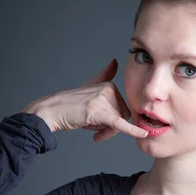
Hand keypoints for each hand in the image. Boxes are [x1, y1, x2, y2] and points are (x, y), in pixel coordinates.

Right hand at [21, 59, 146, 141]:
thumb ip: (105, 75)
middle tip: (95, 131)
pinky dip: (133, 130)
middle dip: (110, 128)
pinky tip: (143, 133)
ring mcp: (103, 100)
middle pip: (122, 117)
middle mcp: (109, 90)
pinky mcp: (99, 113)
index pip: (122, 109)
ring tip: (90, 129)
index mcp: (110, 85)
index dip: (114, 120)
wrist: (52, 110)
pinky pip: (120, 124)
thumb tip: (115, 61)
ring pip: (117, 124)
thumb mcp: (90, 86)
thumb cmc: (71, 103)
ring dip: (105, 132)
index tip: (101, 125)